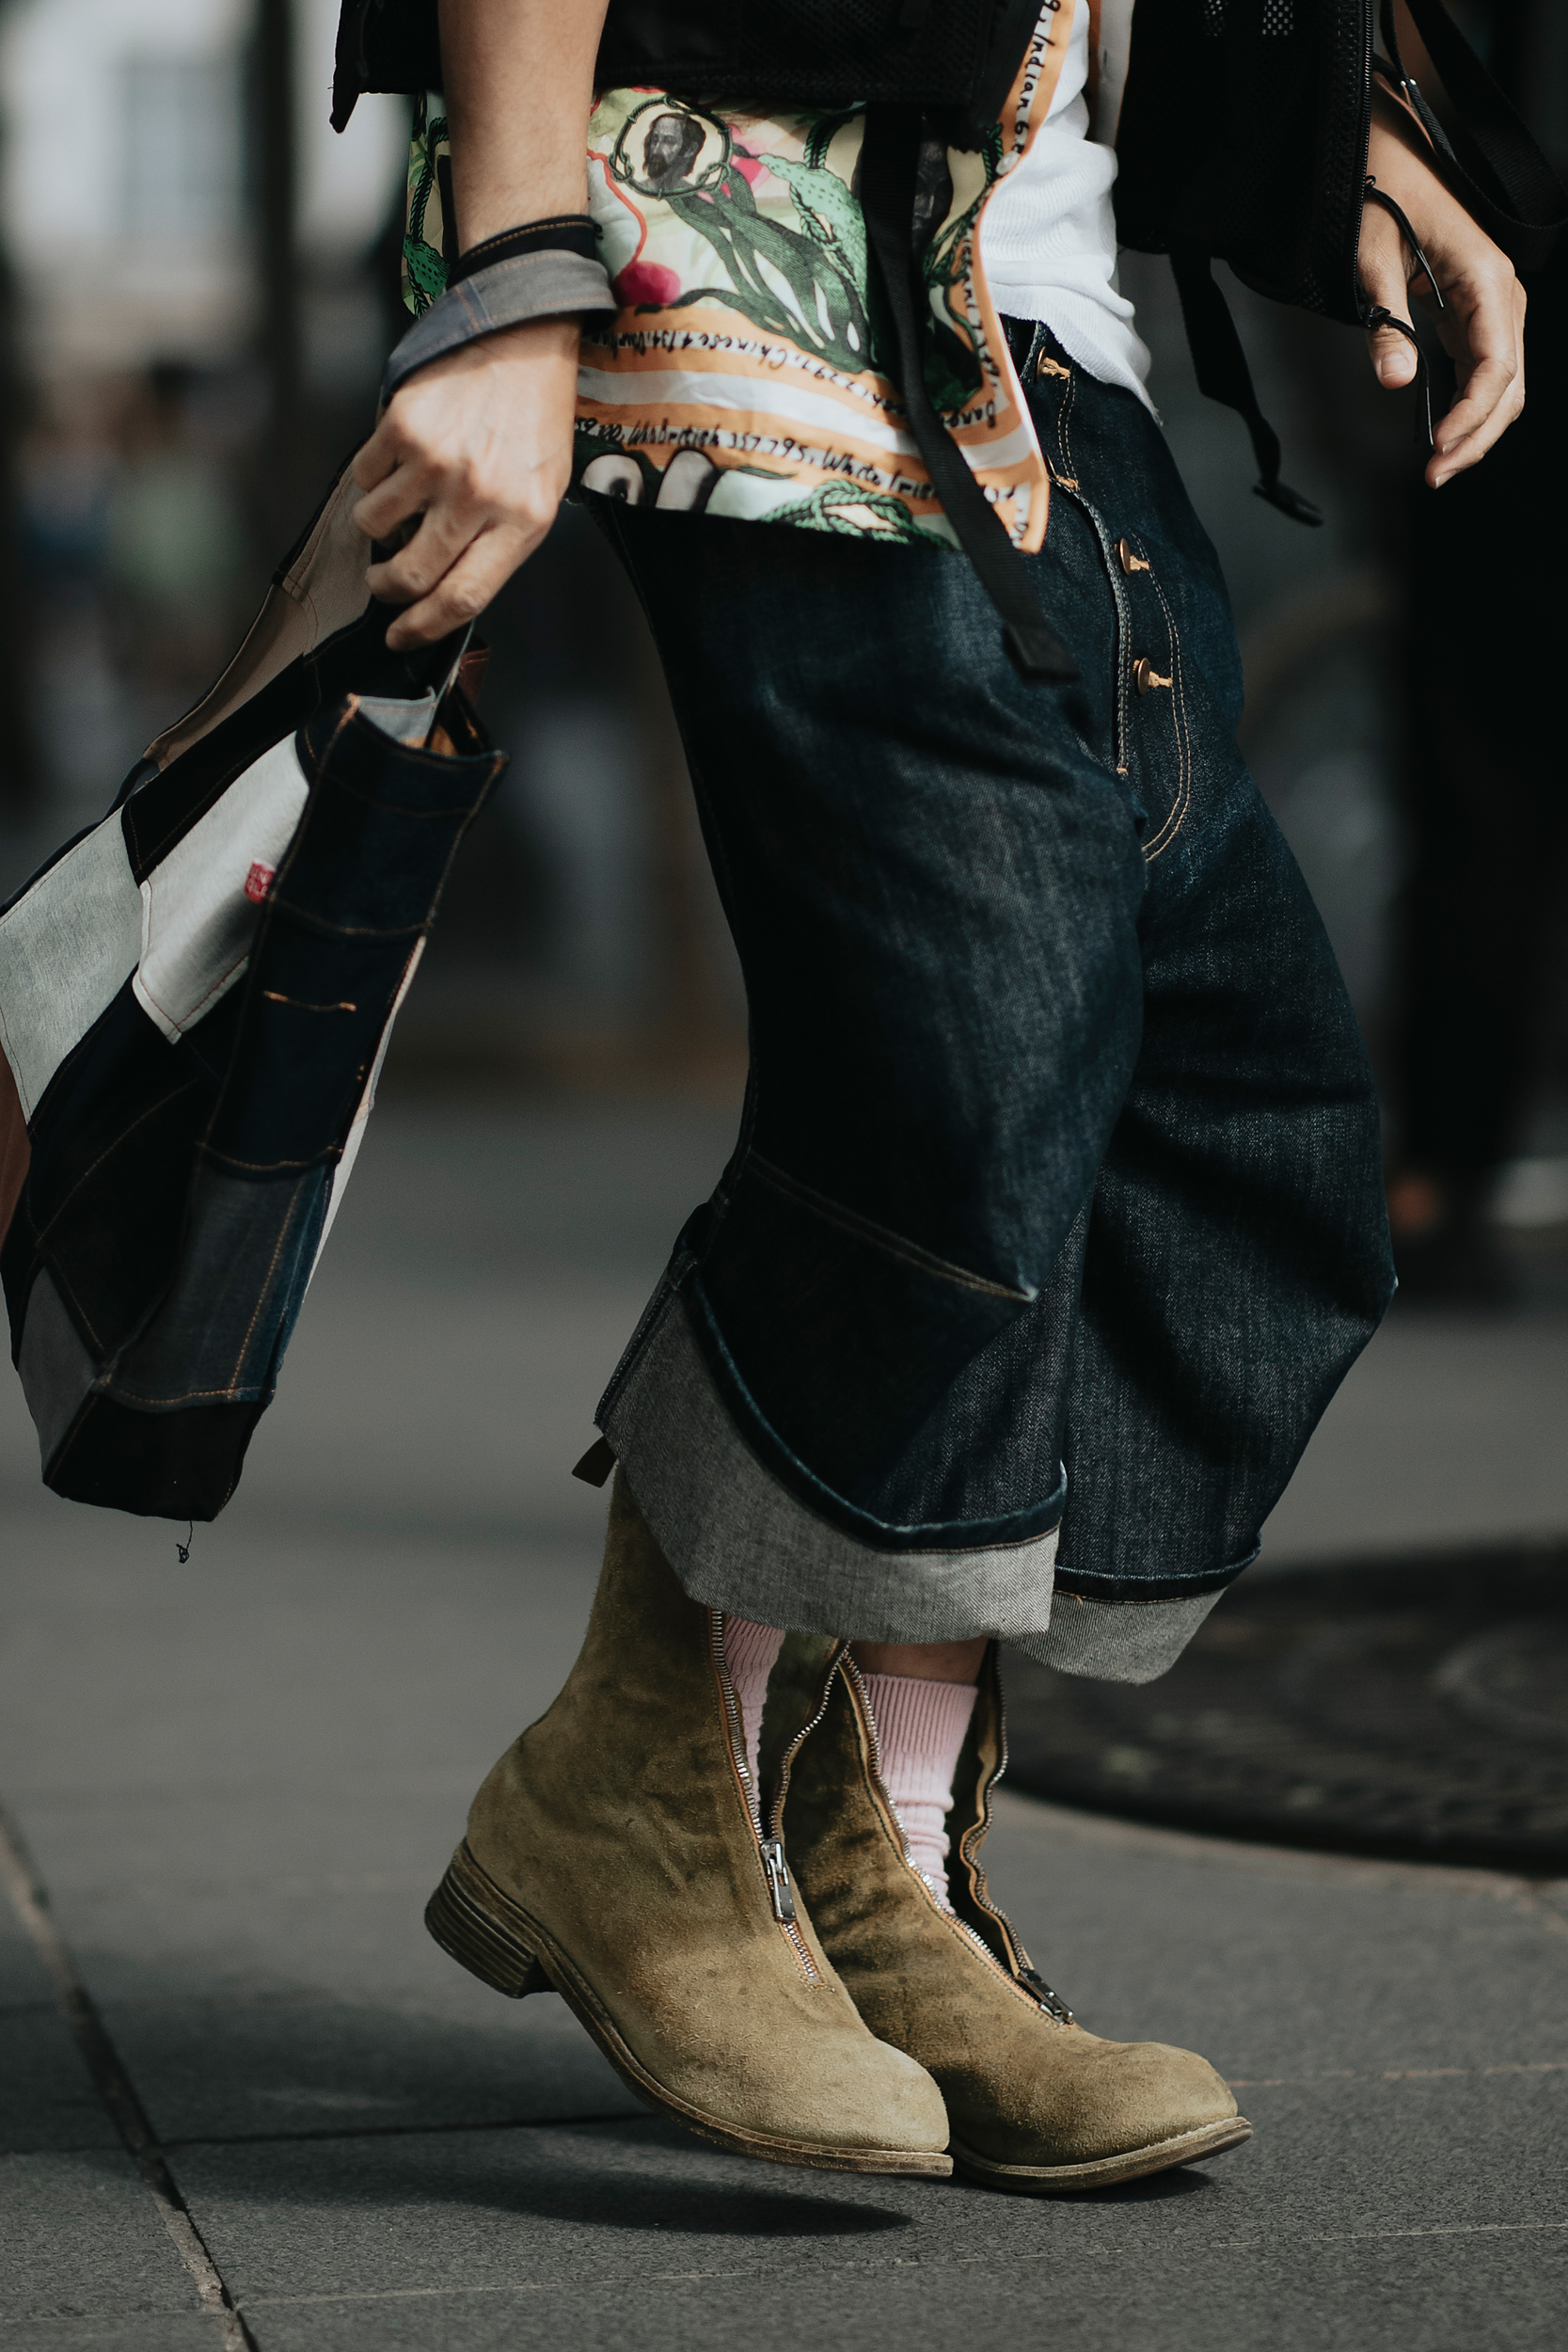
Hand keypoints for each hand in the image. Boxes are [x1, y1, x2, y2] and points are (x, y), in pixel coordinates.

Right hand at [350, 315, 580, 648]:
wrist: (522, 345)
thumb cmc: (533, 423)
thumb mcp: (541, 495)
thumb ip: (500, 544)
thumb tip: (446, 590)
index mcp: (521, 521)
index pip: (463, 597)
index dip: (424, 627)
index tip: (401, 636)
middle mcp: (478, 494)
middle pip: (412, 573)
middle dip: (387, 588)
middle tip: (383, 583)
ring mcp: (436, 460)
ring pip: (375, 525)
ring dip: (377, 528)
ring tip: (400, 507)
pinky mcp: (403, 427)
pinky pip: (364, 476)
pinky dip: (372, 480)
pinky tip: (400, 463)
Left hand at [1360, 96, 1525, 486]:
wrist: (1385, 150)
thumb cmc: (1380, 188)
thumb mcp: (1371, 255)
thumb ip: (1385, 321)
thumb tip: (1397, 382)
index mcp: (1486, 276)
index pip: (1497, 365)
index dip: (1472, 415)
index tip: (1437, 449)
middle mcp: (1502, 291)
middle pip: (1509, 384)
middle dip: (1477, 436)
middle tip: (1435, 476)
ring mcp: (1492, 303)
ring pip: (1503, 382)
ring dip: (1476, 429)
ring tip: (1438, 466)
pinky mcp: (1473, 310)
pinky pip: (1484, 369)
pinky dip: (1469, 406)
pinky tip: (1443, 434)